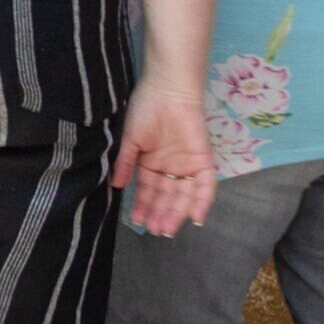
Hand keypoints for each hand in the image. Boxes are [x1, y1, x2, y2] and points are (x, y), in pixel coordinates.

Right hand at [112, 79, 216, 236]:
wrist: (166, 91)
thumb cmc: (144, 110)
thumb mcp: (130, 140)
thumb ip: (125, 163)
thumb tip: (117, 186)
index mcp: (152, 162)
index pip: (149, 190)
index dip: (143, 205)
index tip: (136, 220)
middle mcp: (171, 167)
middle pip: (167, 196)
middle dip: (160, 214)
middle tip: (154, 231)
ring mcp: (187, 164)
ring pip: (184, 195)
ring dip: (176, 213)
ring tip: (166, 229)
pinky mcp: (203, 160)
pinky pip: (206, 185)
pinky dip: (202, 201)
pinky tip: (194, 217)